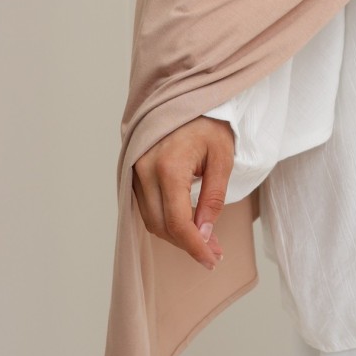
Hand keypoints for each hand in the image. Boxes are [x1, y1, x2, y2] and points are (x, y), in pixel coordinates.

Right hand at [132, 115, 234, 269]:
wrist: (186, 96)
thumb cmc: (209, 123)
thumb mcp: (222, 157)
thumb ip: (213, 197)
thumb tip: (204, 234)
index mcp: (168, 165)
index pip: (177, 221)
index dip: (194, 246)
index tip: (211, 260)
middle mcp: (145, 170)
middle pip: (161, 225)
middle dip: (188, 245)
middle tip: (214, 253)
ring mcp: (135, 171)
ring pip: (151, 220)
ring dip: (176, 236)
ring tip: (204, 242)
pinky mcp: (133, 172)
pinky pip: (145, 208)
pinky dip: (165, 222)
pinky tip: (186, 226)